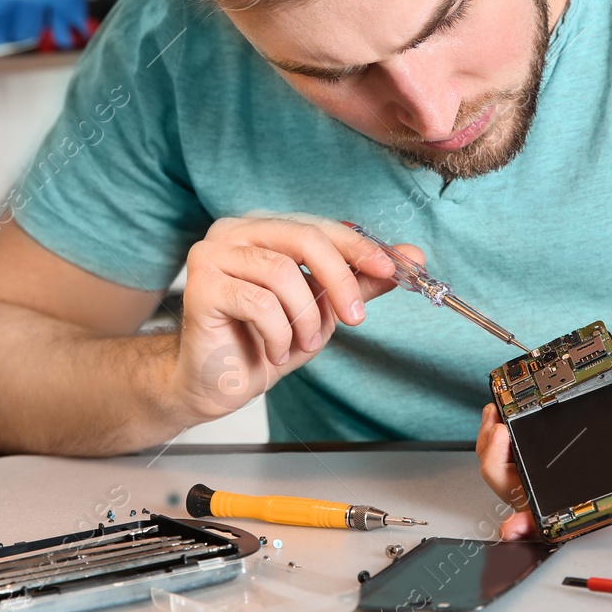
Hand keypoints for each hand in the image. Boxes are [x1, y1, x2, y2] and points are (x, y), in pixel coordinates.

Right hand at [168, 213, 421, 425]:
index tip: (392, 270)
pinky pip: (258, 302)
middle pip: (305, 239)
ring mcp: (212, 254)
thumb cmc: (265, 342)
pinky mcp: (200, 285)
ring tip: (303, 344)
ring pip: (282, 273)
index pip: (320, 227)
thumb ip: (360, 281)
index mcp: (264, 228)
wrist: (217, 383)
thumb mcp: (323, 311)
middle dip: (341, 280)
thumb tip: (412, 256)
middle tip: (355, 318)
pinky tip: (274, 351)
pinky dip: (278, 334)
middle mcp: (235, 231)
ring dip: (305, 318)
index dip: (359, 247)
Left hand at [475, 336, 611, 539]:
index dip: (540, 522)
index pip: (575, 510)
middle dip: (502, 467)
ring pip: (524, 473)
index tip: (515, 522)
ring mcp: (577, 457)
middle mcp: (594, 473)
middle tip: (500, 431)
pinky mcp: (566, 435)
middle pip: (534, 492)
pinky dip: (506, 437)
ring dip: (498, 452)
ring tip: (495, 420)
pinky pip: (528, 447)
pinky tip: (500, 417)